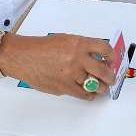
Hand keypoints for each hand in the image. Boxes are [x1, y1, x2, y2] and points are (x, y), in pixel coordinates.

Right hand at [0, 33, 115, 100]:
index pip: (104, 49)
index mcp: (78, 44)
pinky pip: (84, 94)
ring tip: (101, 87)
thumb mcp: (65, 40)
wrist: (23, 57)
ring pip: (96, 85)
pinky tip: (90, 93)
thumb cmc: (42, 47)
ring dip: (101, 87)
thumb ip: (81, 48)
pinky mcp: (64, 87)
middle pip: (104, 71)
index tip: (111, 61)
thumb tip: (97, 59)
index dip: (112, 57)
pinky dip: (89, 95)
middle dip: (110, 76)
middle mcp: (77, 58)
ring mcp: (71, 74)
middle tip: (111, 78)